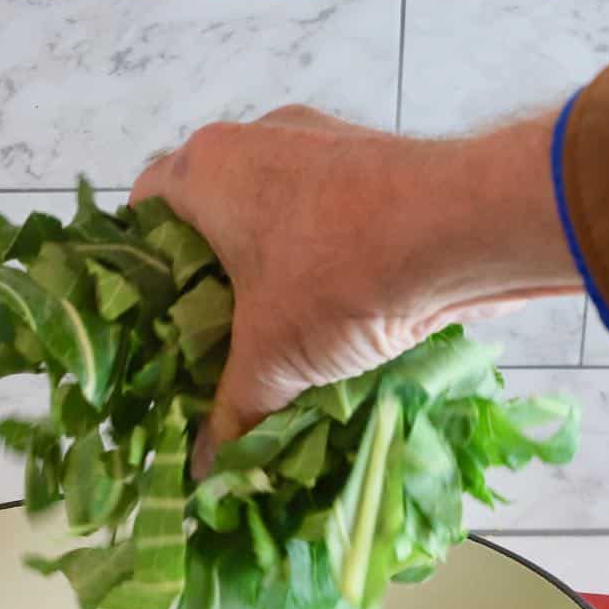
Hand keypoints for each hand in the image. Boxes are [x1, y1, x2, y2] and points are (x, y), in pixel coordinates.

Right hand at [131, 105, 578, 473]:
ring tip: (276, 340)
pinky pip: (332, 216)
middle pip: (212, 215)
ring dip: (273, 273)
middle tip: (212, 346)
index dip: (143, 268)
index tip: (154, 323)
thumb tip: (206, 468)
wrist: (465, 228)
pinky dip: (326, 261)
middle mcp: (257, 139)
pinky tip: (337, 319)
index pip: (146, 209)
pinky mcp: (378, 162)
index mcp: (207, 168)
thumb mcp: (270, 359)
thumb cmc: (338, 274)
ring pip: (276, 215)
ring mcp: (323, 143)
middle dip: (212, 281)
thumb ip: (231, 412)